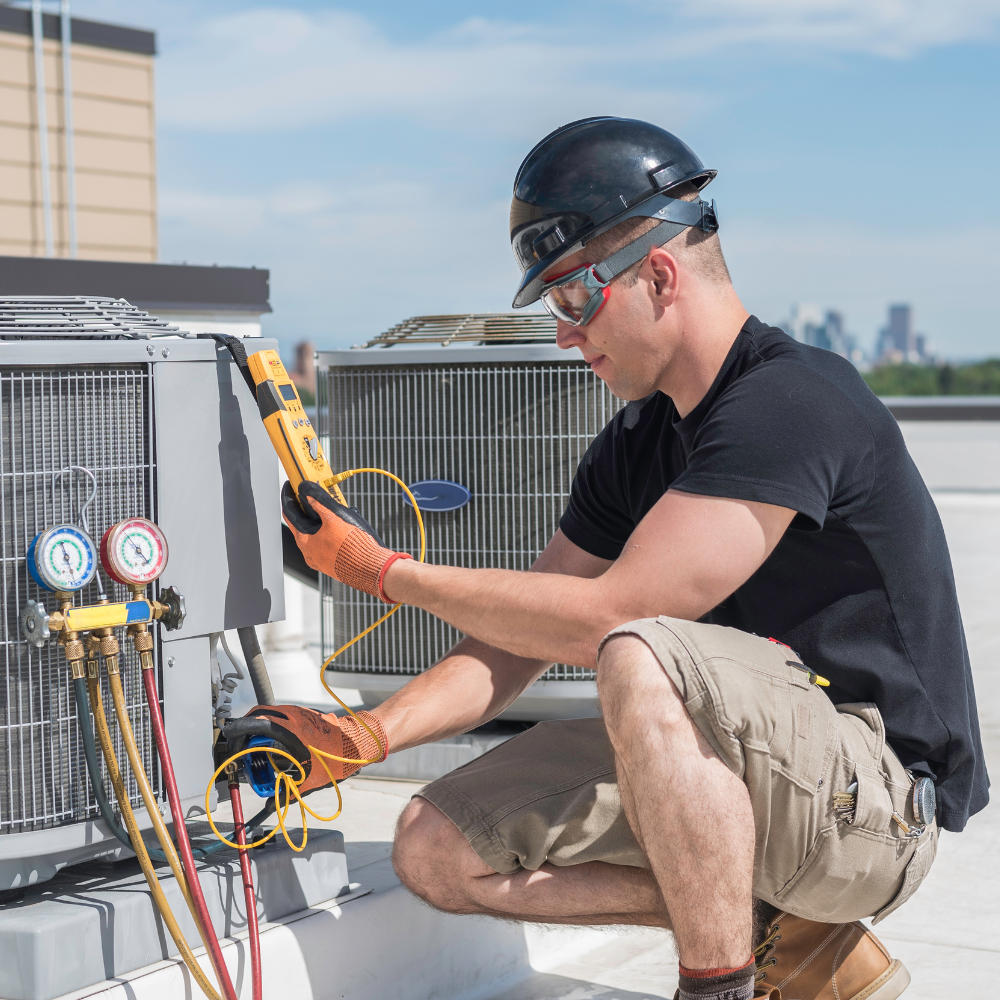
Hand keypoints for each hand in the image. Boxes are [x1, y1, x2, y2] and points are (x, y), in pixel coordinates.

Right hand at [224, 704, 387, 793]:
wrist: (359, 742)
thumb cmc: (337, 757)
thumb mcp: (309, 778)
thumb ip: (288, 792)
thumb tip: (272, 804)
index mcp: (286, 728)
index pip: (252, 724)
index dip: (237, 733)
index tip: (229, 741)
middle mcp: (290, 715)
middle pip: (257, 715)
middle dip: (245, 730)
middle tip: (240, 746)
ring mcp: (298, 712)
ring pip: (269, 713)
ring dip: (259, 727)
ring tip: (255, 746)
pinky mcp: (305, 713)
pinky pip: (281, 715)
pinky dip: (273, 726)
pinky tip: (275, 743)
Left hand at [281, 480, 410, 601]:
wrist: (370, 568)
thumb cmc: (353, 547)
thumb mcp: (334, 519)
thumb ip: (320, 504)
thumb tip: (308, 492)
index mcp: (305, 542)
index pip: (290, 515)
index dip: (289, 498)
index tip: (290, 487)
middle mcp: (310, 553)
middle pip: (303, 525)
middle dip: (308, 508)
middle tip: (313, 495)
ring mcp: (321, 559)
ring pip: (317, 535)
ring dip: (322, 520)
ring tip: (333, 510)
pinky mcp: (334, 563)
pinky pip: (327, 544)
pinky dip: (330, 532)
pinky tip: (342, 527)